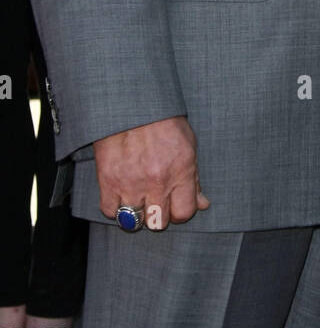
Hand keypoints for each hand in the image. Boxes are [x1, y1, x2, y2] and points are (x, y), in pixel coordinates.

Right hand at [94, 115, 209, 229]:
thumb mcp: (188, 145)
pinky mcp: (108, 181)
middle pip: (158, 223)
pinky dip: (114, 207)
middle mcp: (157, 181)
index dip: (180, 211)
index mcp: (180, 172)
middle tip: (155, 200)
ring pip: (134, 221)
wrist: (132, 104)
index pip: (184, 213)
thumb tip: (203, 204)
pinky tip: (120, 194)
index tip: (174, 204)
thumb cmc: (164, 122)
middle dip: (158, 214)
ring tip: (137, 197)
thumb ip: (194, 179)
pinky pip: (110, 211)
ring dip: (136, 212)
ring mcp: (131, 183)